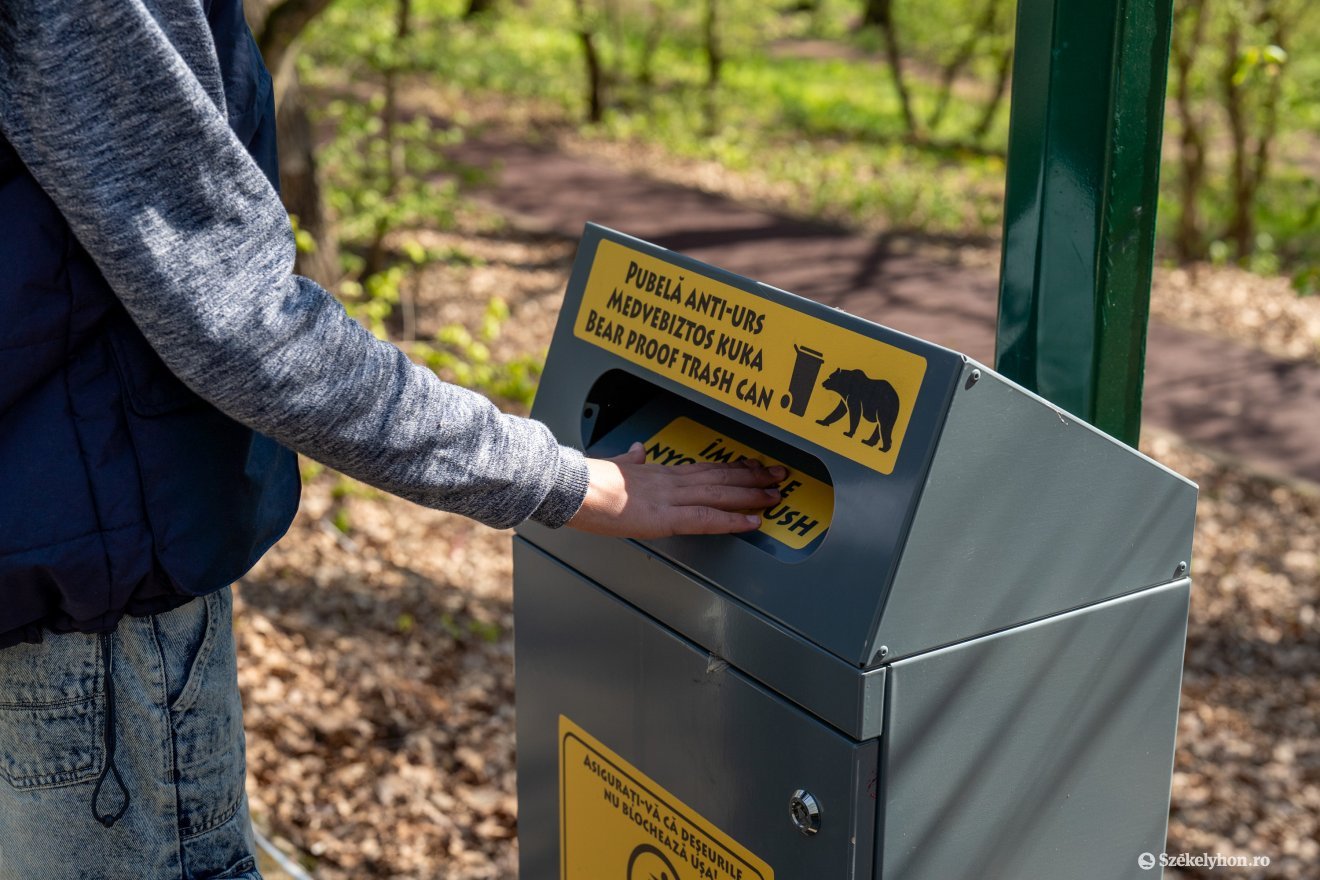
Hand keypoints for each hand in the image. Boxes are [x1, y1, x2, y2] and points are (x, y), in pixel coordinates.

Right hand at [567, 443, 786, 538]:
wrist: (571, 486)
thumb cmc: (584, 480)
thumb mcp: (612, 464)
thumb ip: (630, 459)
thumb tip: (637, 449)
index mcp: (658, 472)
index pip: (704, 469)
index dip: (732, 468)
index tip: (753, 464)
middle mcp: (670, 482)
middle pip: (720, 477)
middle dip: (753, 476)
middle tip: (780, 474)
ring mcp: (669, 498)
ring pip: (720, 493)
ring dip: (751, 494)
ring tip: (776, 495)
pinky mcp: (663, 518)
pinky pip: (705, 519)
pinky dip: (731, 520)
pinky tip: (752, 523)